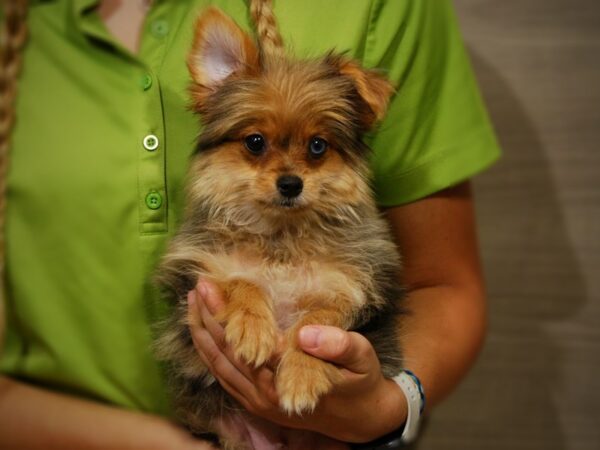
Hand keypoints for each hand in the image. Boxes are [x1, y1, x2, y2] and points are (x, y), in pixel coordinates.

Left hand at [187, 280, 406, 443]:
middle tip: (197, 287)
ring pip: (219, 367)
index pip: (247, 344)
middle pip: (226, 354)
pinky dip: (209, 353)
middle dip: (208, 319)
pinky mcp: (254, 403)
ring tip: (192, 304)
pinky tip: (203, 334)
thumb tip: (306, 334)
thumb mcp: (362, 359)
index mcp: (288, 380)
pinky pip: (223, 378)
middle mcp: (265, 394)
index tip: (213, 288)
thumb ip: (339, 345)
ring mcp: (257, 402)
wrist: (361, 420)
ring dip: (203, 335)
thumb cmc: (361, 383)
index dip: (228, 315)